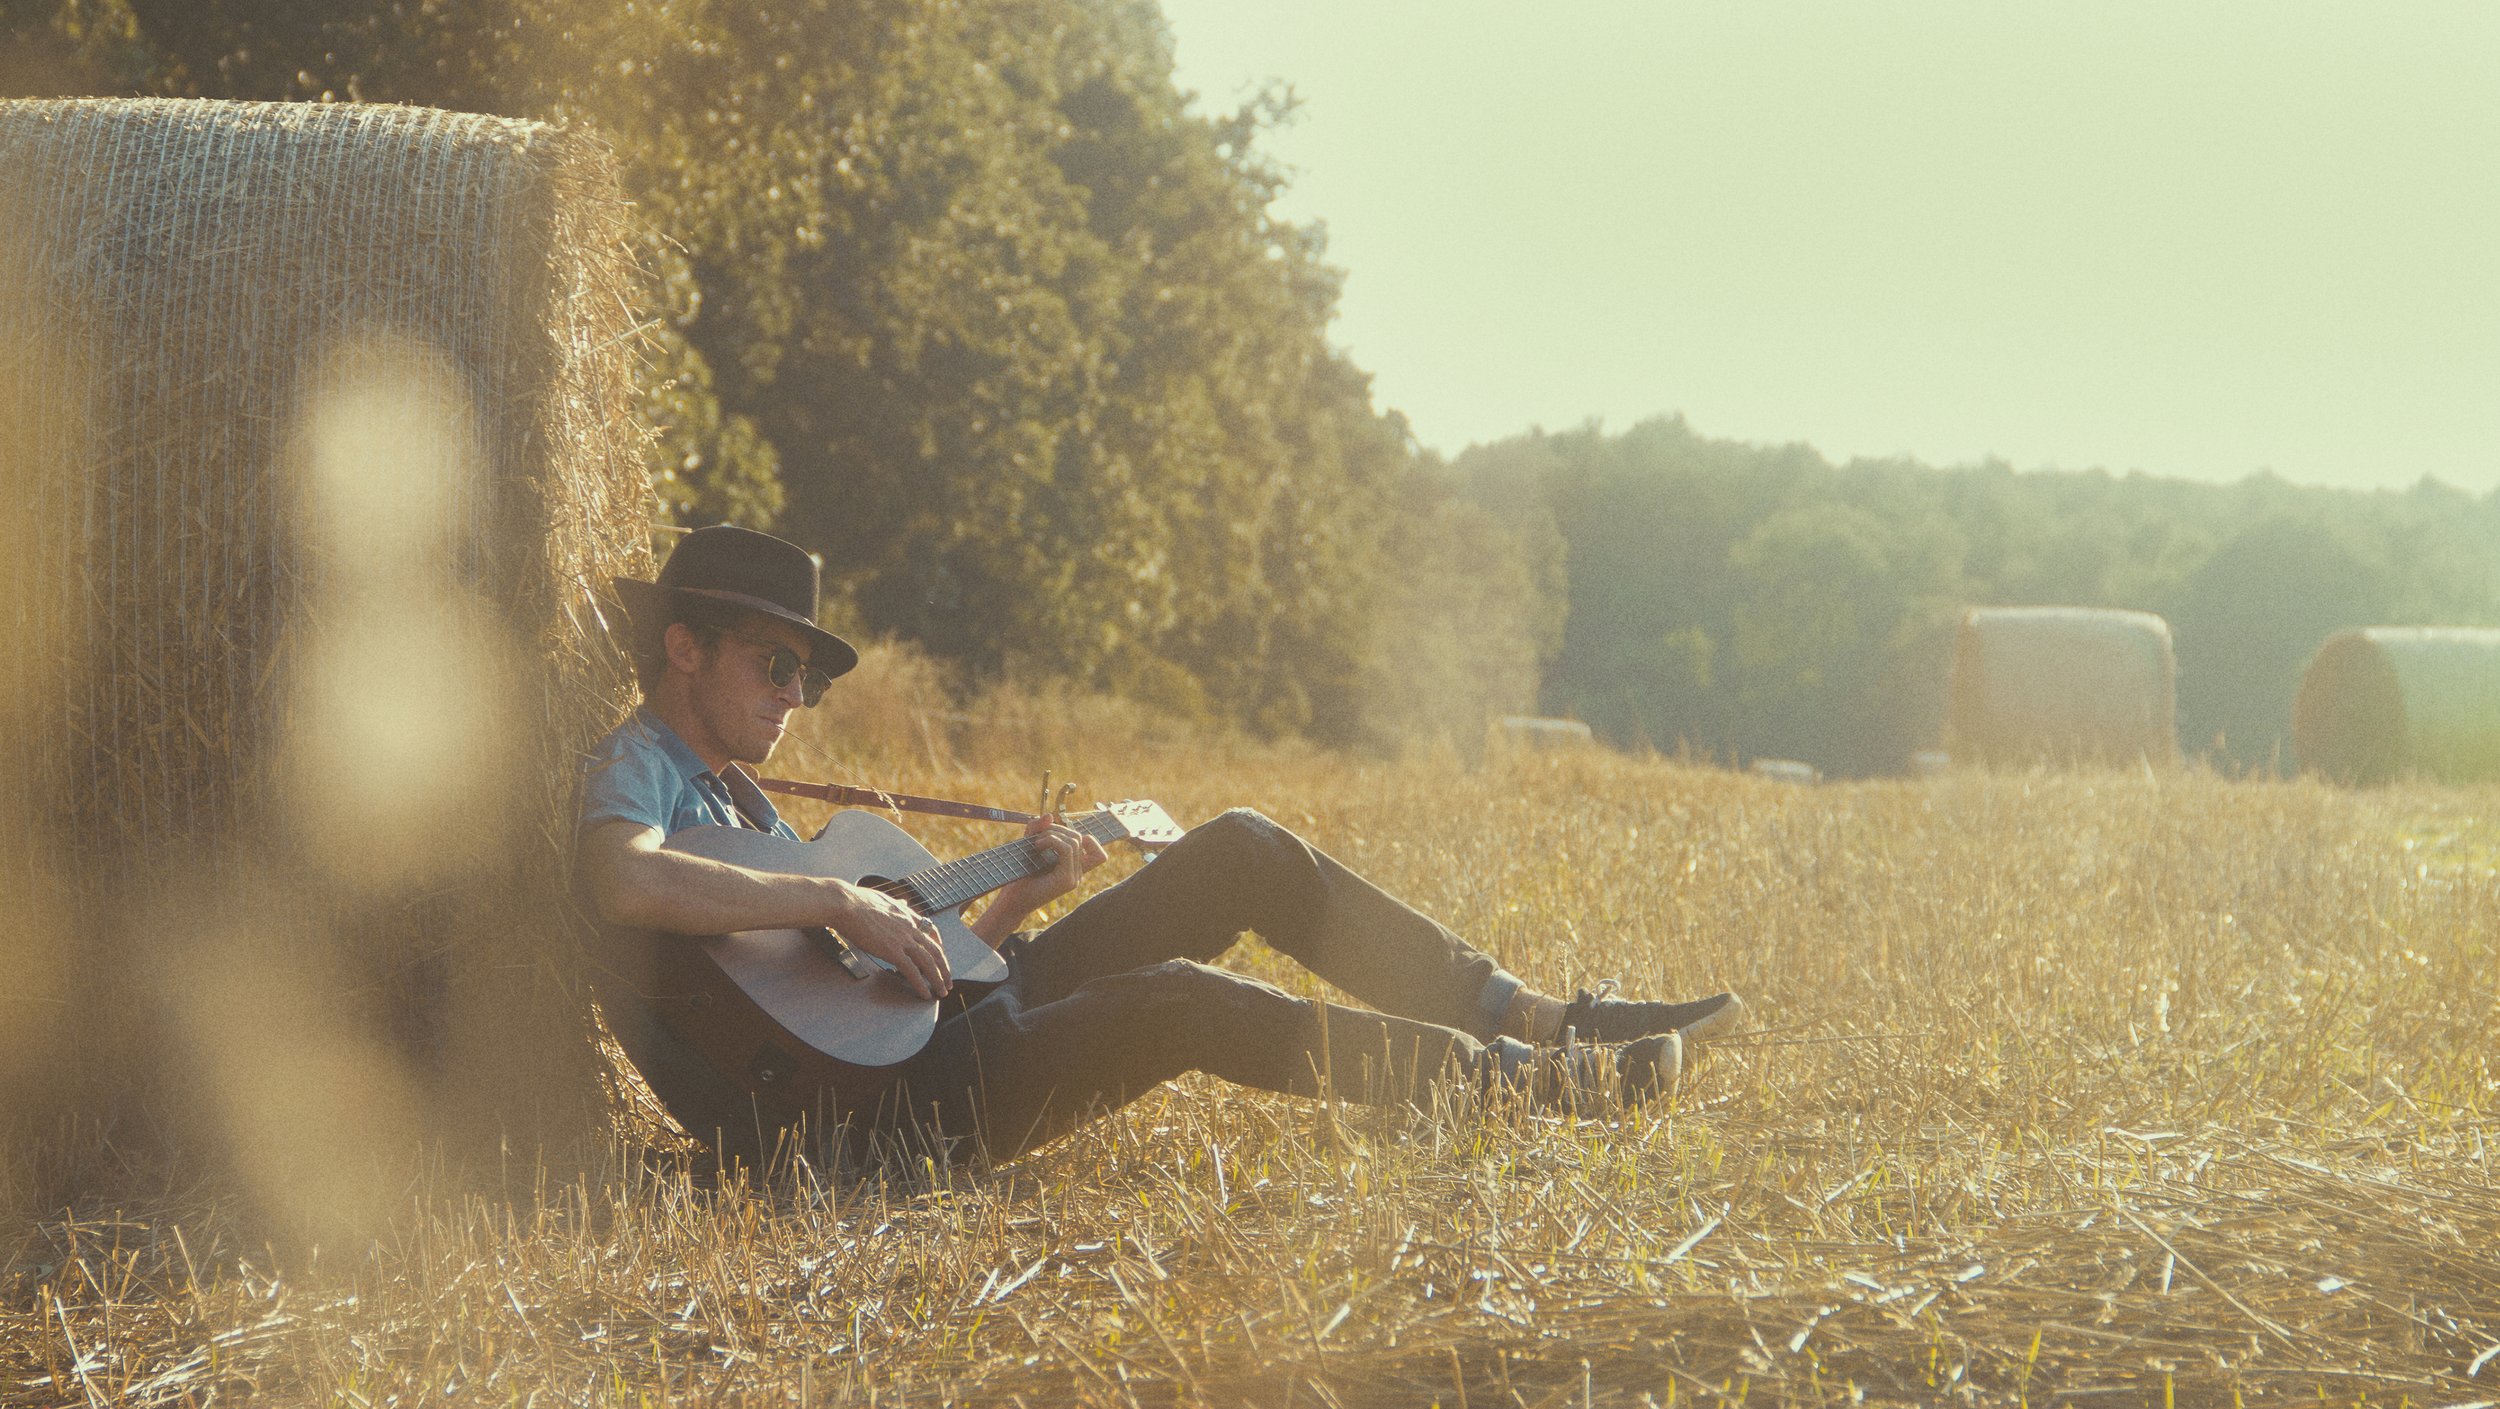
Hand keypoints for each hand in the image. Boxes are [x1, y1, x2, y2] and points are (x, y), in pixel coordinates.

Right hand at [827, 880, 951, 998]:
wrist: (846, 904)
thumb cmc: (857, 901)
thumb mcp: (884, 899)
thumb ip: (897, 906)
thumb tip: (904, 904)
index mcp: (907, 915)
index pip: (931, 930)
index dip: (939, 945)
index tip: (941, 957)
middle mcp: (909, 927)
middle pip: (935, 950)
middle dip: (944, 968)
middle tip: (948, 982)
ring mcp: (902, 939)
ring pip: (928, 962)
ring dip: (938, 980)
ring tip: (942, 992)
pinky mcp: (892, 950)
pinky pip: (912, 971)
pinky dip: (920, 984)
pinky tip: (924, 994)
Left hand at [979, 818, 1108, 934]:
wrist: (1011, 902)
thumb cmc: (1019, 876)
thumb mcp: (1028, 846)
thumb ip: (1037, 829)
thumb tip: (1050, 815)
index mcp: (1073, 870)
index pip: (1099, 855)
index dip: (1089, 840)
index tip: (1062, 836)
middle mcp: (1077, 874)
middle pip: (1081, 838)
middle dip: (1059, 829)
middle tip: (1038, 836)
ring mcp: (1074, 878)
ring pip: (1075, 841)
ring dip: (1053, 834)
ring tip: (1036, 843)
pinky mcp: (1066, 880)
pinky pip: (1067, 850)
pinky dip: (1052, 841)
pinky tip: (1037, 846)